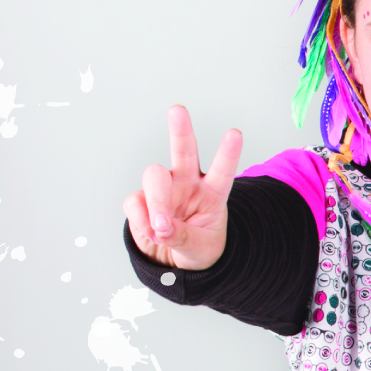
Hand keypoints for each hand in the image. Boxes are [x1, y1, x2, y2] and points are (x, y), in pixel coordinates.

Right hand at [125, 105, 242, 269]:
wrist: (174, 260)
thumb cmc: (196, 247)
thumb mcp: (200, 249)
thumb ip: (184, 237)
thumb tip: (161, 227)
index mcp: (212, 192)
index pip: (222, 170)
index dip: (228, 153)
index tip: (234, 133)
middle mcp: (187, 183)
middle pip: (183, 151)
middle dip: (180, 131)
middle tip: (177, 110)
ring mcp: (163, 189)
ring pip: (154, 175)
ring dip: (157, 201)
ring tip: (162, 227)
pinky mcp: (140, 201)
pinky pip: (135, 203)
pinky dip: (141, 221)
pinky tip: (152, 234)